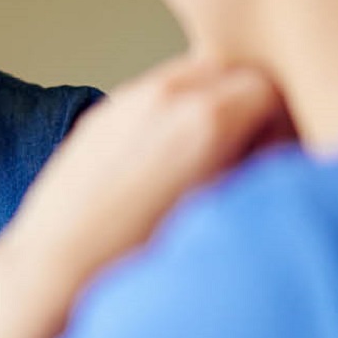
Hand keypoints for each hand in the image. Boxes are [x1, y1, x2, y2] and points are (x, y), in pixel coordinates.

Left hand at [0, 54, 288, 337]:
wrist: (57, 267)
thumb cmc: (139, 256)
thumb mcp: (220, 210)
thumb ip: (254, 167)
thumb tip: (276, 150)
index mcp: (206, 118)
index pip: (269, 86)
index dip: (280, 121)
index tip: (273, 155)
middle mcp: (166, 96)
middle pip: (231, 70)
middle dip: (246, 102)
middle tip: (244, 151)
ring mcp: (127, 100)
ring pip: (190, 75)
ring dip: (208, 102)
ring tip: (204, 158)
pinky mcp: (99, 114)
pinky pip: (153, 93)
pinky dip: (171, 111)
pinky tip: (165, 161)